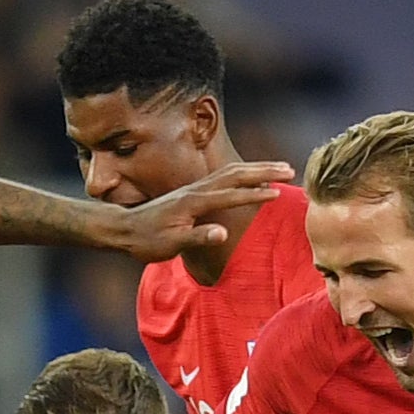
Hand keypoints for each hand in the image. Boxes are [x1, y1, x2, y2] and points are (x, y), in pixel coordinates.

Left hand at [112, 160, 297, 262]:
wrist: (123, 229)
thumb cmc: (146, 240)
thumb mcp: (170, 245)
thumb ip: (197, 237)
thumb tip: (223, 233)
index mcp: (193, 202)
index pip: (230, 195)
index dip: (254, 194)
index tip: (278, 193)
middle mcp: (196, 190)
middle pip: (236, 173)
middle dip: (264, 170)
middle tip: (291, 169)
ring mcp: (194, 188)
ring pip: (231, 171)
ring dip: (258, 168)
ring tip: (282, 168)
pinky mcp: (194, 191)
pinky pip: (225, 176)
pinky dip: (245, 173)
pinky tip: (255, 177)